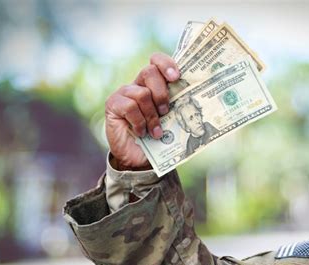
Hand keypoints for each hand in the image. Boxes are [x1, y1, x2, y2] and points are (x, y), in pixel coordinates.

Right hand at [105, 53, 178, 169]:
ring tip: (155, 131)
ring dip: (152, 116)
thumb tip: (196, 101)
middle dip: (161, 93)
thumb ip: (178, 107)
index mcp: (153, 84)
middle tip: (166, 112)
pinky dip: (139, 122)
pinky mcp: (113, 104)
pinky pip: (130, 106)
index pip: (156, 61)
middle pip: (150, 72)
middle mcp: (138, 85)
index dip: (166, 64)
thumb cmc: (157, 138)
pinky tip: (141, 132)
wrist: (138, 159)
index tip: (176, 77)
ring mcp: (124, 93)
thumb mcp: (171, 121)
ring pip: (142, 94)